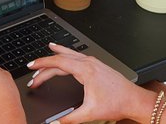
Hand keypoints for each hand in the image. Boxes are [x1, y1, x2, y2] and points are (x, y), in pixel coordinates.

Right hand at [27, 43, 158, 123]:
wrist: (134, 100)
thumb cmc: (117, 103)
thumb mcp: (90, 113)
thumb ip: (69, 119)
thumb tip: (54, 123)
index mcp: (85, 70)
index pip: (58, 62)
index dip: (42, 65)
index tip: (31, 67)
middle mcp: (89, 63)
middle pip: (62, 58)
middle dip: (45, 64)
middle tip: (33, 70)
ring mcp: (94, 62)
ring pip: (71, 54)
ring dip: (58, 54)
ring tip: (49, 48)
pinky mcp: (98, 66)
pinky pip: (79, 56)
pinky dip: (69, 53)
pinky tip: (69, 55)